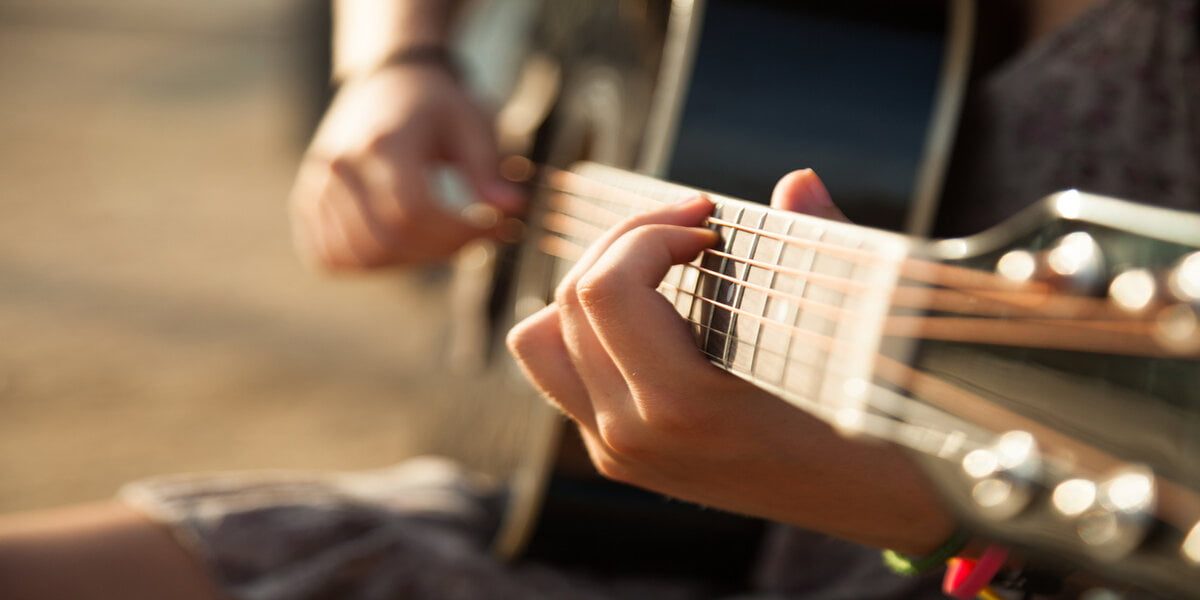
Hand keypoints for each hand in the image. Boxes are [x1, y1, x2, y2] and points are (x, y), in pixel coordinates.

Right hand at [289, 64, 522, 270]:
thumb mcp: (472, 123)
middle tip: (474, 238)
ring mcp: (316, 184)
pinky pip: (332, 256)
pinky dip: (370, 263)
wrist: (387, 79)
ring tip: (440, 238)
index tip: (496, 229)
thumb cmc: (437, 104)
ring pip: (362, 256)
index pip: (413, 212)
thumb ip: (488, 169)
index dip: (458, 234)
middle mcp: (340, 163)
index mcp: (383, 140)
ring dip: (410, 261)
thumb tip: (511, 209)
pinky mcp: (306, 201)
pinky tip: (402, 243)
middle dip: (441, 250)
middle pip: (389, 240)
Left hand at [507, 170, 952, 553]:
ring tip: (657, 263)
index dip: (651, 231)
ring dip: (593, 283)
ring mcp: (618, 452)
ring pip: (542, 339)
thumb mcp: (856, 332)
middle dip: (626, 240)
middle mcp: (630, 436)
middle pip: (570, 301)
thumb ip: (819, 245)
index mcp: (680, 406)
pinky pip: (563, 373)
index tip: (709, 223)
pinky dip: (590, 327)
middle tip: (691, 224)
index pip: (606, 289)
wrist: (878, 505)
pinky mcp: (617, 457)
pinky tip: (653, 309)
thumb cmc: (878, 416)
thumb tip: (796, 181)